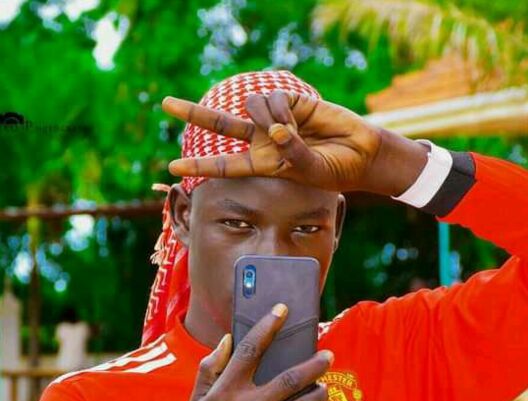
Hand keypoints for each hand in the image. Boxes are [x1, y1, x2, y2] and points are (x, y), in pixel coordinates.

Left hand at [161, 90, 427, 196]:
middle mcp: (263, 141)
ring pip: (250, 109)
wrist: (361, 152)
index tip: (173, 167)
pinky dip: (282, 112)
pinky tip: (298, 121)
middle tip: (166, 105)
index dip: (199, 167)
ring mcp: (274, 119)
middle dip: (193, 113)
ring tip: (291, 132)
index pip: (225, 165)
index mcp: (264, 165)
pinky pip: (271, 100)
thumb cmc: (337, 170)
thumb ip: (291, 154)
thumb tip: (275, 130)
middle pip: (220, 125)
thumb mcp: (311, 172)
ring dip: (269, 120)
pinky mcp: (288, 101)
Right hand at [169, 305, 332, 400]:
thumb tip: (227, 341)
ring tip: (323, 389)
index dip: (269, 326)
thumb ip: (210, 370)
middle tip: (327, 356)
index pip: (251, 349)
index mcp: (225, 392)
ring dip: (318, 396)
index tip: (283, 310)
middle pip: (290, 378)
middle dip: (314, 365)